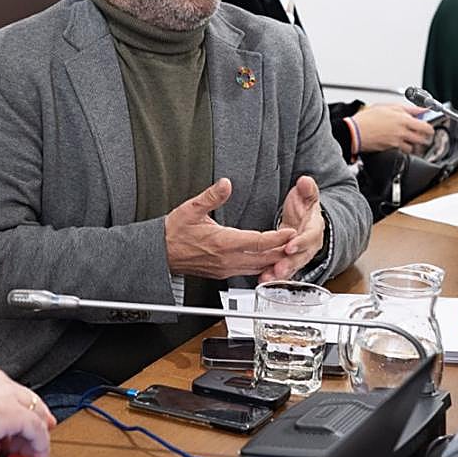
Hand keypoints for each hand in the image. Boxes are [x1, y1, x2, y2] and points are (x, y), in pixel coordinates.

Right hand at [165, 178, 295, 277]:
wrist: (159, 254)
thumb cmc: (173, 233)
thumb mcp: (191, 209)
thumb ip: (211, 196)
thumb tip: (226, 184)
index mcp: (223, 243)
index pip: (258, 241)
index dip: (278, 237)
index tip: (291, 231)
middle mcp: (227, 259)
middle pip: (264, 258)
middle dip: (282, 251)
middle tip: (298, 242)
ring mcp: (225, 269)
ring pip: (258, 267)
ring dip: (274, 260)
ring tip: (288, 250)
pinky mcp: (223, 273)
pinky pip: (248, 271)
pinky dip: (262, 265)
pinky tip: (268, 259)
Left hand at [259, 176, 325, 282]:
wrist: (305, 218)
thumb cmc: (305, 206)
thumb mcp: (307, 194)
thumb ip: (307, 189)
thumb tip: (305, 181)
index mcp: (314, 229)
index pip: (309, 237)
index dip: (300, 242)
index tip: (289, 246)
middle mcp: (309, 245)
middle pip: (301, 258)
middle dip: (289, 264)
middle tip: (277, 270)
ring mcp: (299, 255)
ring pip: (291, 267)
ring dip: (279, 274)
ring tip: (266, 278)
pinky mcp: (288, 260)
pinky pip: (282, 270)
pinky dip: (272, 275)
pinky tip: (262, 279)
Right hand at [354, 104, 435, 153]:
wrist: (356, 132)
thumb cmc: (368, 118)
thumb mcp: (389, 107)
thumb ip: (407, 109)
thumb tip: (420, 109)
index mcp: (403, 120)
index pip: (425, 127)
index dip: (430, 128)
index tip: (429, 127)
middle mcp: (402, 132)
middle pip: (423, 139)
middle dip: (425, 137)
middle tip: (422, 134)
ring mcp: (397, 142)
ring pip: (414, 146)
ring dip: (415, 143)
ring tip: (411, 139)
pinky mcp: (391, 149)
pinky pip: (403, 150)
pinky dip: (404, 148)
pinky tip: (400, 143)